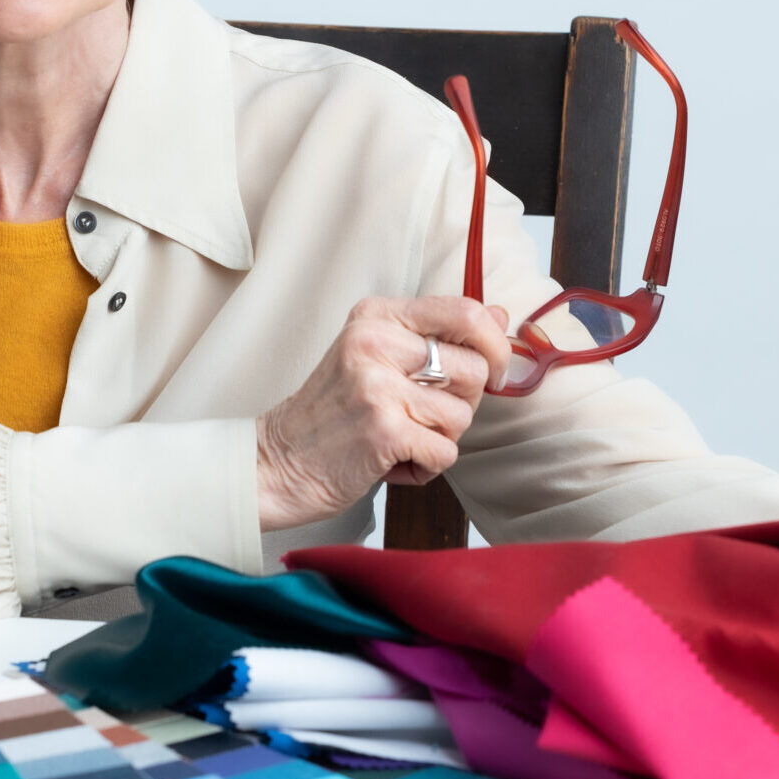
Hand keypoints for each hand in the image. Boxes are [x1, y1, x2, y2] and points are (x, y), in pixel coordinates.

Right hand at [255, 296, 511, 533]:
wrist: (276, 462)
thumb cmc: (334, 413)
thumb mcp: (378, 357)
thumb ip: (437, 336)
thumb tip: (502, 317)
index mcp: (377, 316)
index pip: (465, 311)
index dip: (495, 345)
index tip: (494, 370)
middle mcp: (375, 342)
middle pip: (475, 368)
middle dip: (462, 404)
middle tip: (422, 416)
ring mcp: (377, 386)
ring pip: (462, 415)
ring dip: (439, 439)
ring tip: (399, 438)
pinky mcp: (383, 430)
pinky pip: (445, 452)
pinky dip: (425, 467)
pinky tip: (391, 462)